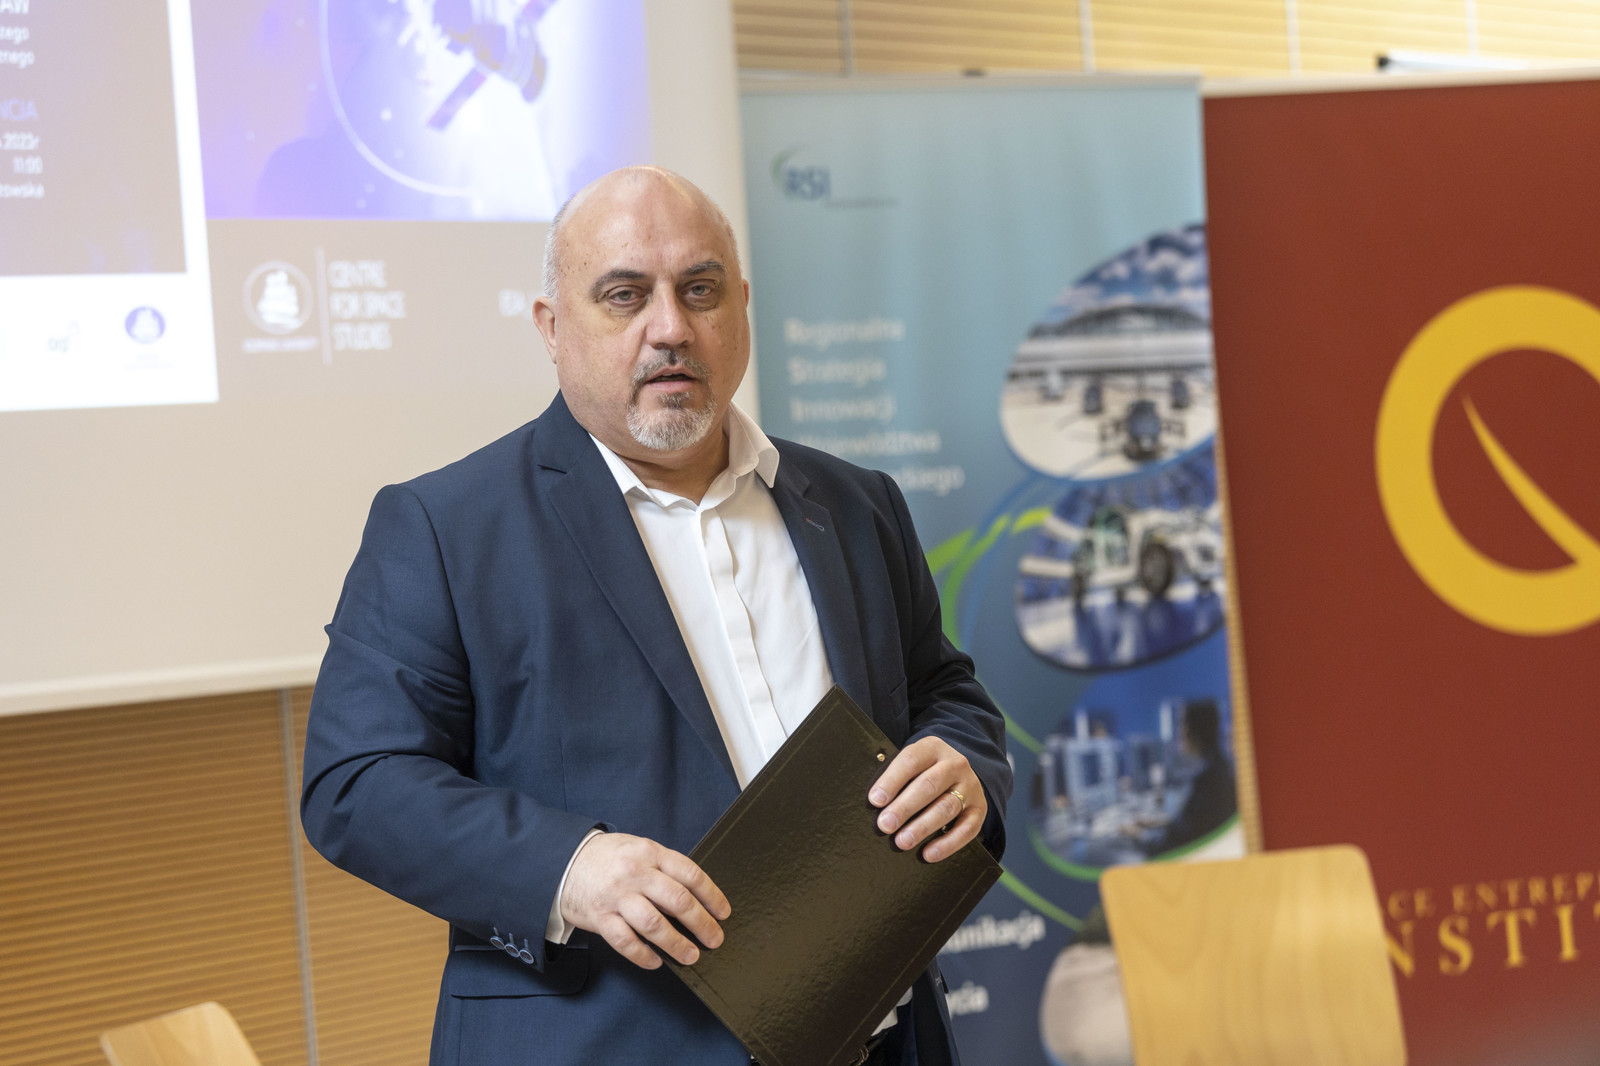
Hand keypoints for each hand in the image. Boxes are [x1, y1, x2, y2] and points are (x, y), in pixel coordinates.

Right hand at [559, 832, 730, 969]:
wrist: (564, 861)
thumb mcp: (639, 849)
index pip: (689, 874)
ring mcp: (616, 897)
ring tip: (690, 955)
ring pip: (654, 924)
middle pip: (677, 901)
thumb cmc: (609, 858)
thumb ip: (663, 868)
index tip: (723, 912)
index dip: (711, 895)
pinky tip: (656, 961)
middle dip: (701, 923)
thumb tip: (695, 898)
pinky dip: (643, 955)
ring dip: (676, 944)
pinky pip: (626, 942)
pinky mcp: (600, 918)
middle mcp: (635, 874)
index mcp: (649, 852)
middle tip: (714, 939)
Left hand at [868, 737, 985, 862]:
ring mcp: (970, 786)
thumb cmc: (924, 771)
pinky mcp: (979, 809)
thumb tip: (875, 804)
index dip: (892, 781)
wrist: (959, 772)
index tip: (875, 800)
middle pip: (929, 785)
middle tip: (885, 825)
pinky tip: (928, 853)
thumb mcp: (913, 764)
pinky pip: (966, 829)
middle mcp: (955, 764)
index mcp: (933, 748)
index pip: (910, 761)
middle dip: (905, 807)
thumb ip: (896, 777)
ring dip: (922, 827)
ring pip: (946, 807)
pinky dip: (947, 844)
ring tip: (902, 841)